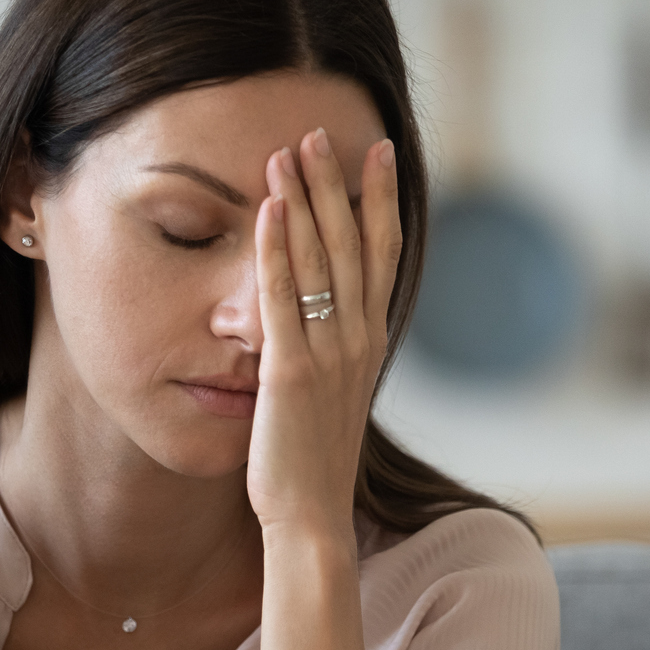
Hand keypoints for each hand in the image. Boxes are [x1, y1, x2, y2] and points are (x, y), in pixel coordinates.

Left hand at [245, 129, 400, 543]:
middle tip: (319, 132)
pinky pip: (282, 297)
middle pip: (352, 243)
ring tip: (287, 151)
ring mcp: (328, 354)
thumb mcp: (334, 396)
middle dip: (335, 184)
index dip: (380, 200)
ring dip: (302, 201)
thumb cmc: (314, 462)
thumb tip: (331, 319)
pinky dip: (275, 248)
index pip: (383, 254)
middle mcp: (358, 339)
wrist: (310, 517)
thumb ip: (336, 352)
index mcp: (371, 341)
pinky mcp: (290, 371)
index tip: (375, 152)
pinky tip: (266, 209)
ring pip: (319, 260)